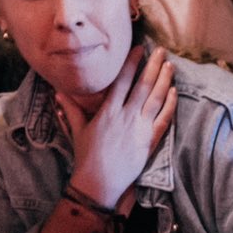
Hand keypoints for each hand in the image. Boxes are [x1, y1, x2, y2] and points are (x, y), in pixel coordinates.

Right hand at [63, 47, 176, 213]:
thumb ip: (71, 109)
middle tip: (161, 51)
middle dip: (153, 66)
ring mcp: (139, 129)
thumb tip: (58, 91)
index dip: (132, 63)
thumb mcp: (78, 130)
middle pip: (143, 85)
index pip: (122, 81)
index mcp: (107, 111)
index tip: (139, 48)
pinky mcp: (149, 141)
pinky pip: (164, 120)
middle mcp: (125, 116)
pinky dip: (170, 105)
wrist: (99, 183)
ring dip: (164, 80)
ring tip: (170, 65)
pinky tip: (174, 92)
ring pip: (156, 99)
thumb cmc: (87, 157)